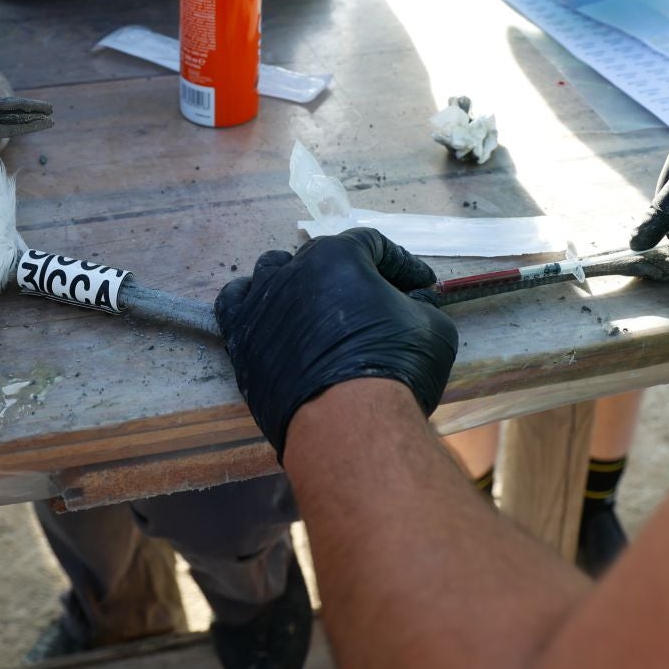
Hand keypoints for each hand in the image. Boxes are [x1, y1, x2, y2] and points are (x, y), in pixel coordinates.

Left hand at [214, 229, 456, 459]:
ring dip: (298, 281)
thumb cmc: (395, 367)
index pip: (372, 244)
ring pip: (274, 273)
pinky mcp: (241, 338)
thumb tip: (414, 304)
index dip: (401, 263)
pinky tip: (271, 315)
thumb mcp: (433, 328)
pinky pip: (235, 303)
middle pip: (324, 258)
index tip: (420, 286)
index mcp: (340, 257)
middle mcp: (295, 270)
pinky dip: (253, 303)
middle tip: (378, 302)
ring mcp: (263, 302)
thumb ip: (421, 306)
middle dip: (355, 275)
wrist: (348, 423)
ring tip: (317, 305)